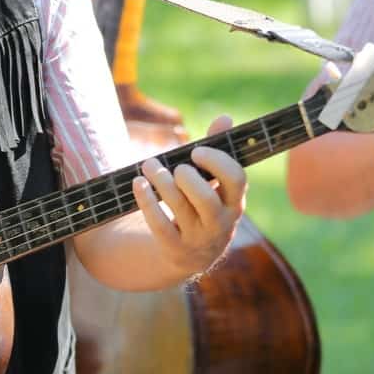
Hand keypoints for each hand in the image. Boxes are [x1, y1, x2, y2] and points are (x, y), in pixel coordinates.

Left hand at [132, 115, 245, 274]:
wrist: (190, 255)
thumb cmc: (203, 206)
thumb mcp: (214, 184)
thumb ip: (218, 152)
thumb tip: (226, 117)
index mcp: (234, 202)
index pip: (236, 179)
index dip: (217, 161)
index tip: (196, 151)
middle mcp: (220, 223)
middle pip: (206, 198)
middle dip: (187, 177)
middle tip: (176, 166)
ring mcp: (197, 238)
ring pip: (179, 208)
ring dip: (161, 182)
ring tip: (149, 165)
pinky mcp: (174, 247)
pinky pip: (159, 224)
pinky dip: (146, 201)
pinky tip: (138, 183)